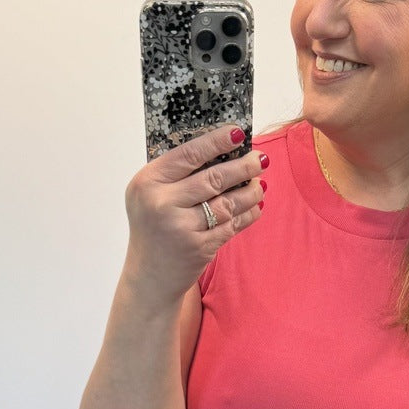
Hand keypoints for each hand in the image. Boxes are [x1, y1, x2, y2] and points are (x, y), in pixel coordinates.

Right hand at [122, 122, 265, 308]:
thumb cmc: (153, 228)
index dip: (216, 141)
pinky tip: (256, 207)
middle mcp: (161, 204)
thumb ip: (175, 174)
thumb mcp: (150, 195)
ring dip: (250, 192)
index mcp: (147, 182)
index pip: (188, 155)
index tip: (238, 133)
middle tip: (260, 159)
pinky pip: (231, 226)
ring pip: (226, 203)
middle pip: (213, 178)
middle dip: (243, 167)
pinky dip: (247, 215)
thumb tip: (222, 149)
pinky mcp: (198, 248)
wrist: (149, 276)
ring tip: (260, 184)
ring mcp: (180, 228)